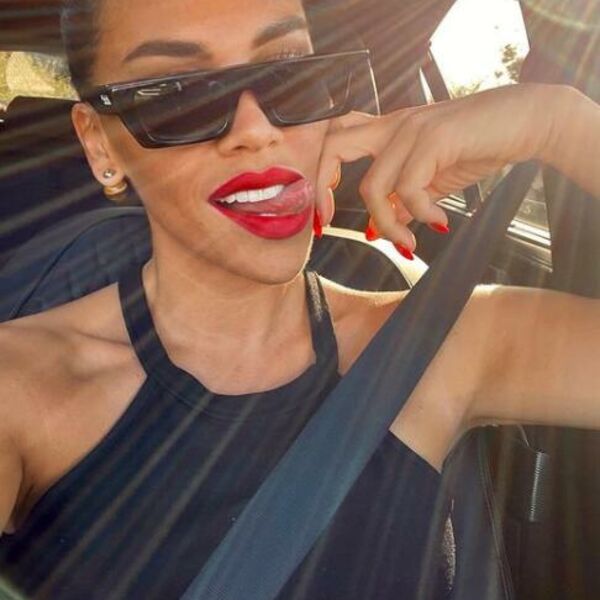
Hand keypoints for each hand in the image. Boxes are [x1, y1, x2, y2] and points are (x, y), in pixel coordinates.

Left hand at [317, 83, 559, 251]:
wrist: (525, 123)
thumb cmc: (478, 147)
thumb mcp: (432, 182)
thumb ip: (402, 204)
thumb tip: (376, 231)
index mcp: (388, 130)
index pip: (336, 142)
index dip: (321, 179)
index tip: (326, 218)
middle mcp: (393, 125)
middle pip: (334, 146)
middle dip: (322, 190)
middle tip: (330, 225)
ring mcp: (412, 128)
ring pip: (372, 186)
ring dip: (388, 225)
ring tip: (409, 244)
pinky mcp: (433, 138)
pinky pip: (408, 188)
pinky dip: (420, 214)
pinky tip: (439, 221)